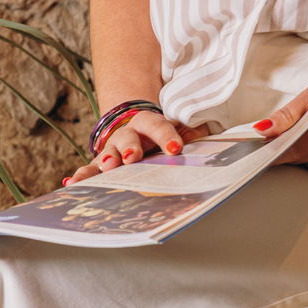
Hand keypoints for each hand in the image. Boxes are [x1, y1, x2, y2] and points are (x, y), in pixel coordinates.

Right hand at [61, 109, 215, 185]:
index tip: (175, 147)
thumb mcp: (183, 128)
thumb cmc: (163, 133)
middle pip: (127, 138)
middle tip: (130, 157)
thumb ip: (199, 132)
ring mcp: (113, 149)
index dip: (166, 135)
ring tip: (104, 168)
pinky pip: (89, 171)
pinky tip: (70, 184)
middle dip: (128, 147)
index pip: (158, 126)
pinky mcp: (101, 163)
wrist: (136, 123)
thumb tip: (237, 135)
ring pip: (106, 153)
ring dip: (104, 161)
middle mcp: (128, 134)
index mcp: (150, 124)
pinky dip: (81, 177)